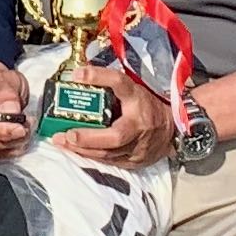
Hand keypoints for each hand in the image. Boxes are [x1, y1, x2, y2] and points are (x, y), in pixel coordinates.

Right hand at [0, 61, 33, 159]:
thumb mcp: (8, 80)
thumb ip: (8, 94)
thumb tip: (11, 111)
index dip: (4, 132)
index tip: (22, 129)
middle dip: (14, 139)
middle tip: (29, 126)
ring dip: (14, 146)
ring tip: (25, 130)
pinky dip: (10, 151)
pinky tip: (18, 140)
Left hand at [59, 70, 178, 169]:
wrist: (173, 130)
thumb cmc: (148, 106)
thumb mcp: (134, 90)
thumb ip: (110, 85)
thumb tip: (80, 73)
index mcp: (139, 99)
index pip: (120, 84)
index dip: (99, 77)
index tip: (78, 74)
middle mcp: (139, 124)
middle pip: (115, 135)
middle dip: (88, 137)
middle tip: (67, 134)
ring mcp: (138, 146)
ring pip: (109, 153)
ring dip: (82, 149)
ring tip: (61, 142)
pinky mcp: (135, 161)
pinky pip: (109, 161)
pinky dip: (90, 156)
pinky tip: (75, 151)